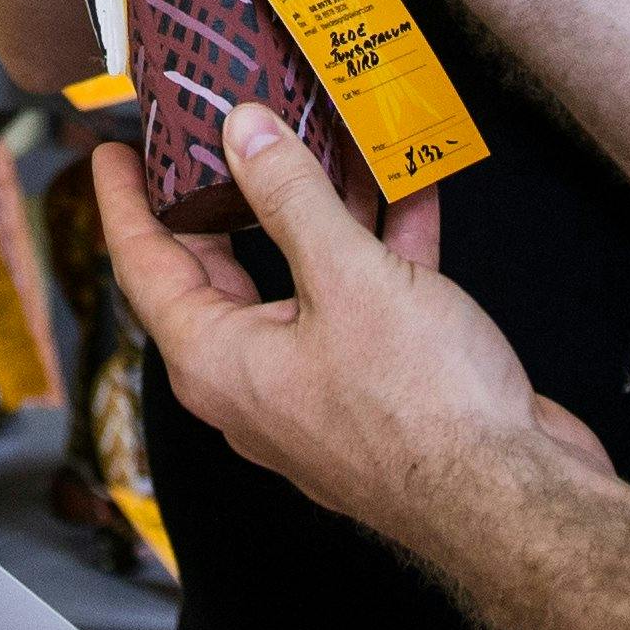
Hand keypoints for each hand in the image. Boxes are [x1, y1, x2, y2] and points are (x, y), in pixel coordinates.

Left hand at [97, 103, 610, 541]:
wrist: (517, 499)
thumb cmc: (423, 411)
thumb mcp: (347, 277)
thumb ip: (290, 196)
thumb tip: (243, 132)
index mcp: (219, 360)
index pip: (145, 266)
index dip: (124, 201)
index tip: (112, 152)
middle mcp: (257, 378)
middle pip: (219, 267)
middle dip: (222, 194)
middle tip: (213, 131)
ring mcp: (320, 383)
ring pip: (301, 275)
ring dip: (316, 206)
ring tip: (319, 133)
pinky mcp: (383, 384)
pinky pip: (365, 296)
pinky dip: (383, 241)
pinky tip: (409, 186)